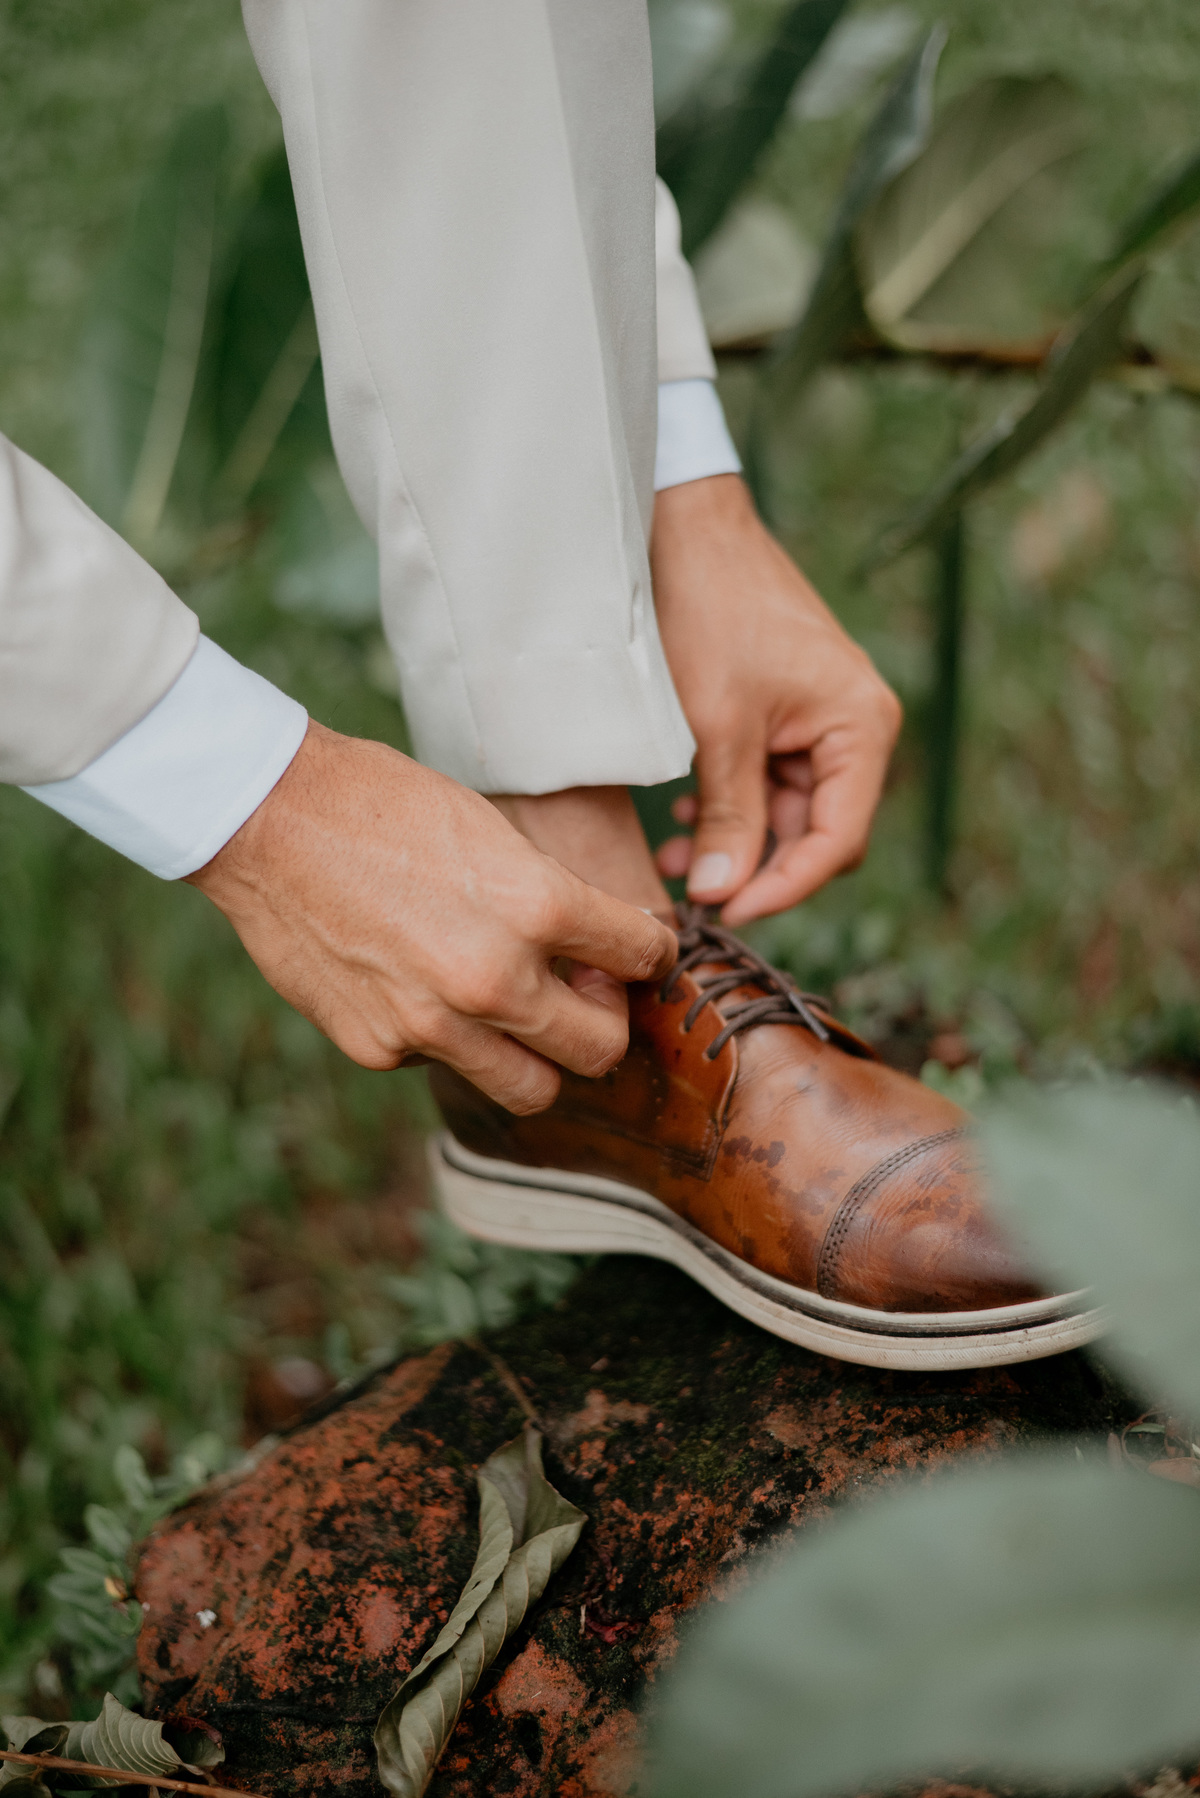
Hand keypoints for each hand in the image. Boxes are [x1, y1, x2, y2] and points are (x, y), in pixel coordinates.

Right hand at [186, 721, 675, 1113]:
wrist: (268, 817)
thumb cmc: (384, 804)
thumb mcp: (495, 832)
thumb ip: (551, 902)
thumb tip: (595, 953)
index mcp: (539, 908)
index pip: (644, 958)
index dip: (649, 955)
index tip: (635, 955)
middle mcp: (495, 979)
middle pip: (601, 1049)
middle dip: (602, 1020)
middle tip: (581, 991)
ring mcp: (435, 1025)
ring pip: (534, 1089)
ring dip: (540, 1057)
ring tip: (518, 1013)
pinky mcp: (380, 1048)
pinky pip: (446, 1067)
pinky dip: (451, 1042)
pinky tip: (426, 988)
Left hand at [650, 474, 901, 927]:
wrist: (683, 527)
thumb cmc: (710, 610)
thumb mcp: (717, 727)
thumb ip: (727, 816)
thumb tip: (720, 894)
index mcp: (862, 726)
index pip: (838, 841)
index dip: (784, 887)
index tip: (726, 913)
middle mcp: (856, 726)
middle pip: (816, 833)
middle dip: (754, 867)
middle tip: (692, 895)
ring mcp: (820, 719)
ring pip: (785, 813)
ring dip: (734, 842)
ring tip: (672, 859)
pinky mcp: (784, 712)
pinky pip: (766, 781)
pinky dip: (728, 806)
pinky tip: (681, 818)